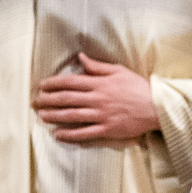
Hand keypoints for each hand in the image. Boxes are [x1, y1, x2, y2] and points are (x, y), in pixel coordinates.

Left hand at [33, 54, 158, 143]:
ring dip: (54, 116)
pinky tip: (57, 134)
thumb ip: (97, 67)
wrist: (156, 107)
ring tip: (41, 116)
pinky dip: (69, 134)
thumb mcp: (119, 71)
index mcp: (99, 84)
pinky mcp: (107, 129)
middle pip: (67, 99)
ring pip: (72, 116)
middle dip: (49, 100)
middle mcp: (97, 99)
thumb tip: (80, 58)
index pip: (71, 82)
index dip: (54, 83)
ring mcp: (101, 115)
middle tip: (35, 101)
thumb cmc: (138, 88)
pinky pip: (84, 133)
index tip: (42, 85)